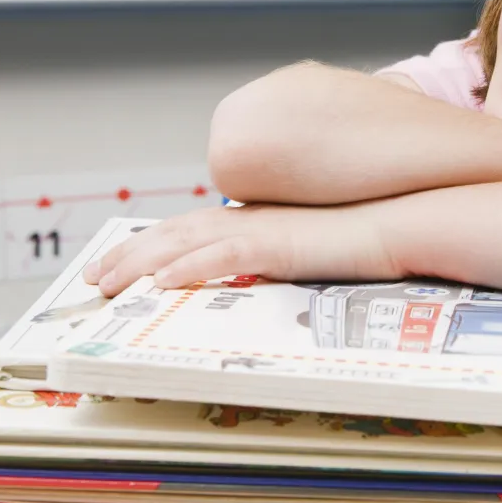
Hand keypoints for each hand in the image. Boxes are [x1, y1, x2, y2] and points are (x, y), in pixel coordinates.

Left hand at [82, 202, 396, 297]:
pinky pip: (224, 257)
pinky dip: (190, 268)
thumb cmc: (371, 237)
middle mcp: (252, 219)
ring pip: (187, 242)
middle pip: (176, 233)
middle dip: (130, 254)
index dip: (152, 244)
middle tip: (94, 277)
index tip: (123, 263)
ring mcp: (263, 229)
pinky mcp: (279, 244)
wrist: (407, 223)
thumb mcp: (320, 248)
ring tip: (107, 281)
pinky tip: (162, 283)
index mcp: (259, 220)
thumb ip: (291, 254)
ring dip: (142, 261)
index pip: (193, 230)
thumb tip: (277, 272)